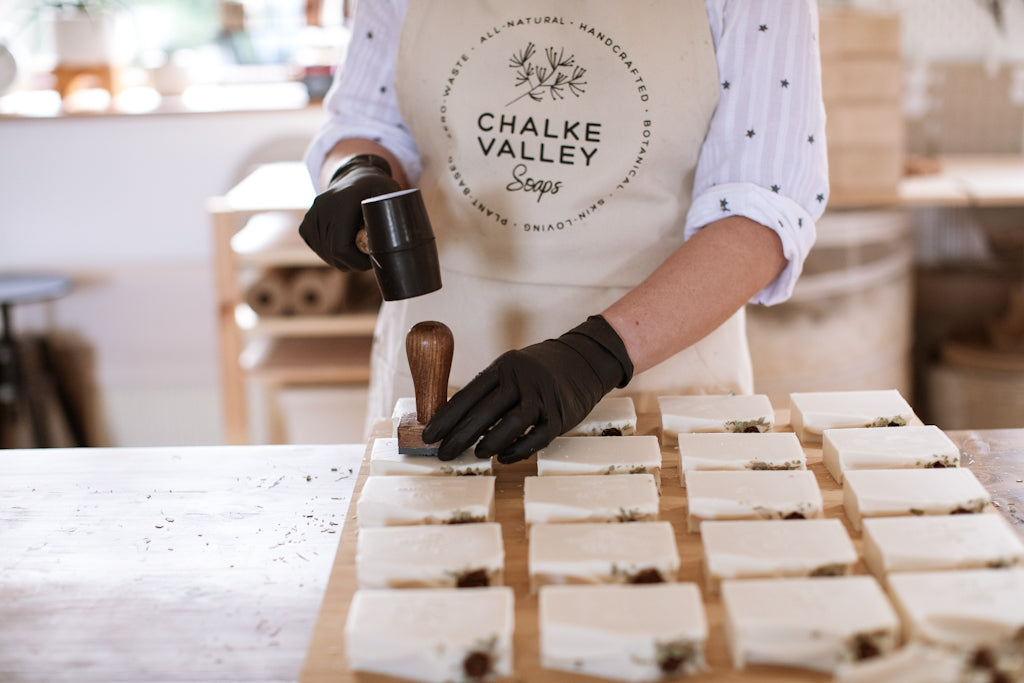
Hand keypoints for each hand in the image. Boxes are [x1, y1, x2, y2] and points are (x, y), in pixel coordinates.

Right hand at [298, 154, 400, 270]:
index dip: (356, 262)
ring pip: (325, 254)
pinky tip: (345, 244)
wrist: (356, 176)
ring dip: (343, 259)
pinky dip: (331, 253)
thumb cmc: (378, 188)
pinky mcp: (305, 224)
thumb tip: (404, 242)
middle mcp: (321, 208)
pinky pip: (317, 248)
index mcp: (342, 202)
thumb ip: (397, 214)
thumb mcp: (392, 195)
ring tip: (359, 248)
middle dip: (353, 263)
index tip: (372, 261)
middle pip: (332, 255)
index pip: (340, 248)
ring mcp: (311, 216)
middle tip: (369, 257)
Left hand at [422, 316, 633, 463]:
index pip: (469, 394)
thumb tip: (454, 422)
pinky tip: (504, 457)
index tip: (430, 435)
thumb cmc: (538, 371)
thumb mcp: (512, 371)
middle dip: (461, 435)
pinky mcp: (561, 415)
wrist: (584, 360)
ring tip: (477, 454)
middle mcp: (522, 379)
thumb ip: (488, 392)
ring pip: (512, 422)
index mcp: (504, 367)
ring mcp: (543, 397)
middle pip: (486, 410)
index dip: (447, 417)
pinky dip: (518, 449)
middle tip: (445, 453)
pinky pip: (537, 437)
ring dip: (491, 441)